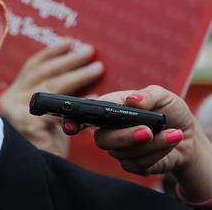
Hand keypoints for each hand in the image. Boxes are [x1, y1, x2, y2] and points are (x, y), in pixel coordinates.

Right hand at [0, 40, 103, 156]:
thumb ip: (53, 97)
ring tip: (97, 67)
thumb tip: (80, 70)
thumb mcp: (45, 115)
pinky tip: (97, 97)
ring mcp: (16, 112)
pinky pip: (59, 110)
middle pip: (42, 73)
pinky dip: (81, 102)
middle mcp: (10, 100)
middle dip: (68, 60)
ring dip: (77, 75)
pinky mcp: (28, 125)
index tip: (69, 42)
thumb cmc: (45, 145)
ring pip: (51, 87)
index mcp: (11, 95)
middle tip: (89, 50)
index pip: (31, 67)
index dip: (51, 53)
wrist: (37, 175)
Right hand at [63, 85, 211, 201]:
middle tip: (147, 130)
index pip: (83, 116)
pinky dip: (158, 152)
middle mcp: (109, 130)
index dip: (72, 121)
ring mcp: (119, 149)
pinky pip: (138, 164)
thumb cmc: (169, 111)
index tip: (70, 126)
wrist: (188, 135)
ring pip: (123, 153)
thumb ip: (147, 95)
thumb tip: (131, 99)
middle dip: (124, 136)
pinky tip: (170, 142)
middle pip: (102, 139)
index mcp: (108, 110)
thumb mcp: (163, 96)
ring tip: (173, 133)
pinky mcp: (132, 164)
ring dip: (152, 144)